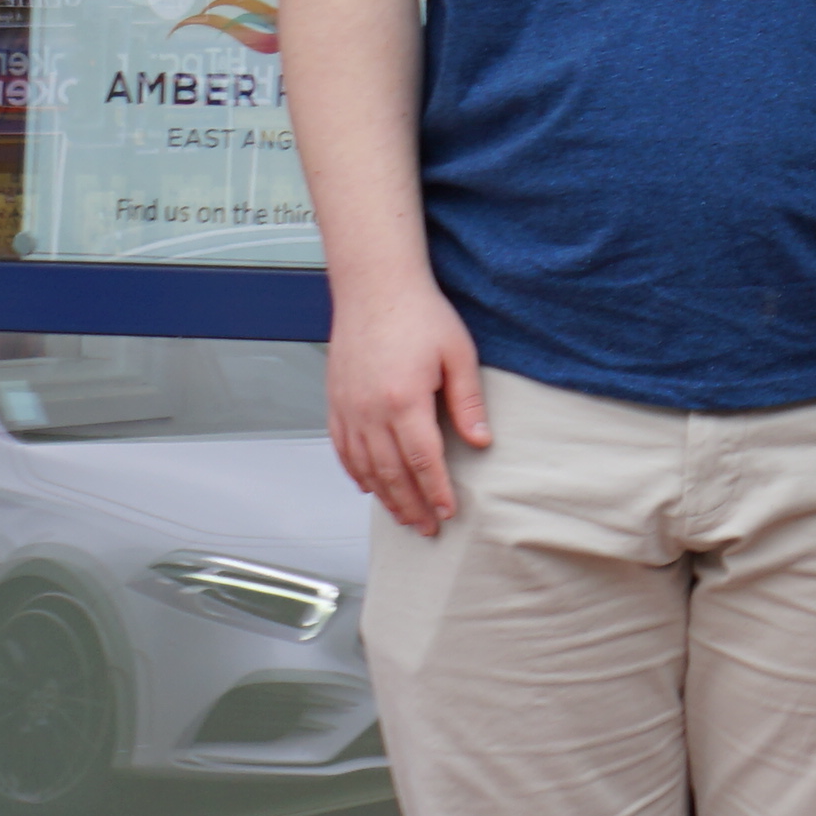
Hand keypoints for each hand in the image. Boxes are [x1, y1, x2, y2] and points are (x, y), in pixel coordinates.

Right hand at [327, 286, 492, 534]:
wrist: (374, 287)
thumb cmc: (418, 314)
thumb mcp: (459, 354)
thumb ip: (468, 401)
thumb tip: (481, 441)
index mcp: (404, 400)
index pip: (423, 461)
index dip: (437, 492)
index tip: (448, 512)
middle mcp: (370, 410)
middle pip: (392, 473)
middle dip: (412, 505)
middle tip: (428, 528)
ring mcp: (348, 408)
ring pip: (364, 467)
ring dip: (385, 496)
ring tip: (403, 516)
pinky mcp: (335, 402)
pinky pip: (342, 449)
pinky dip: (356, 473)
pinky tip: (369, 486)